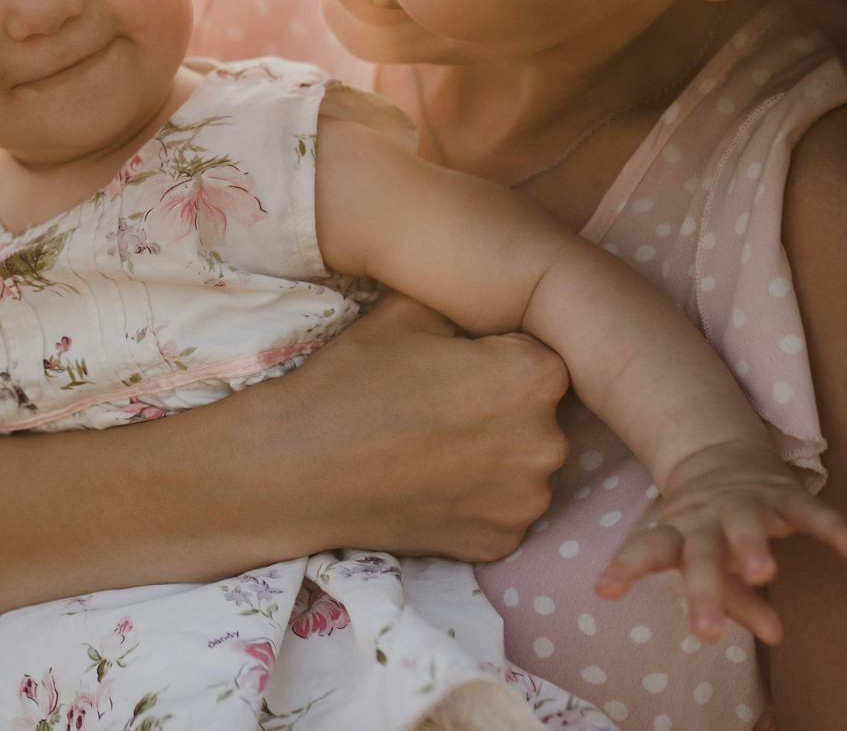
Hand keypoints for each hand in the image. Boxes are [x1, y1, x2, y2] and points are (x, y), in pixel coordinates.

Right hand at [281, 293, 571, 560]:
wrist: (299, 467)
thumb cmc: (352, 382)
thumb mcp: (407, 311)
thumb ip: (464, 305)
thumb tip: (486, 307)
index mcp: (533, 378)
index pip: (540, 356)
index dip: (498, 356)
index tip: (455, 366)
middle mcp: (547, 443)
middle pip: (539, 414)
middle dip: (502, 407)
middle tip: (441, 407)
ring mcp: (525, 501)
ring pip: (523, 464)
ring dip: (493, 455)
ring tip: (433, 446)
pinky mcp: (501, 542)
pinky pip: (502, 508)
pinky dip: (477, 498)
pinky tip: (432, 482)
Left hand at [597, 439, 846, 643]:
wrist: (719, 456)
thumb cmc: (709, 527)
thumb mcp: (710, 561)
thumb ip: (734, 600)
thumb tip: (773, 635)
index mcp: (679, 533)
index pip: (648, 551)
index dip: (626, 568)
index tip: (604, 590)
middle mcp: (706, 517)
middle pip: (699, 552)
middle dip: (702, 589)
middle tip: (705, 630)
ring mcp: (743, 502)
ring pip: (744, 523)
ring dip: (752, 546)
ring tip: (765, 574)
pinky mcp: (783, 493)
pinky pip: (810, 511)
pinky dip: (833, 529)